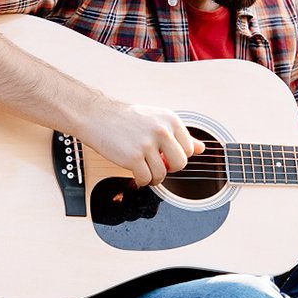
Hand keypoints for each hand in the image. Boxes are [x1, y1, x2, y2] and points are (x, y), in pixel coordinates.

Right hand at [79, 99, 204, 186]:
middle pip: (180, 164)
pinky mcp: (133, 157)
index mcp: (170, 119)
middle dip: (169, 168)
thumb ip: (179, 134)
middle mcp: (161, 130)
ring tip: (144, 169)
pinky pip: (146, 179)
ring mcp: (147, 144)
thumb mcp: (156, 119)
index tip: (166, 155)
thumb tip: (201, 148)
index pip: (189, 149)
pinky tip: (135, 173)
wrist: (97, 116)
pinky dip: (141, 181)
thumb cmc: (125, 118)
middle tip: (157, 164)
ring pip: (162, 174)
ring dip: (153, 177)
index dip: (177, 156)